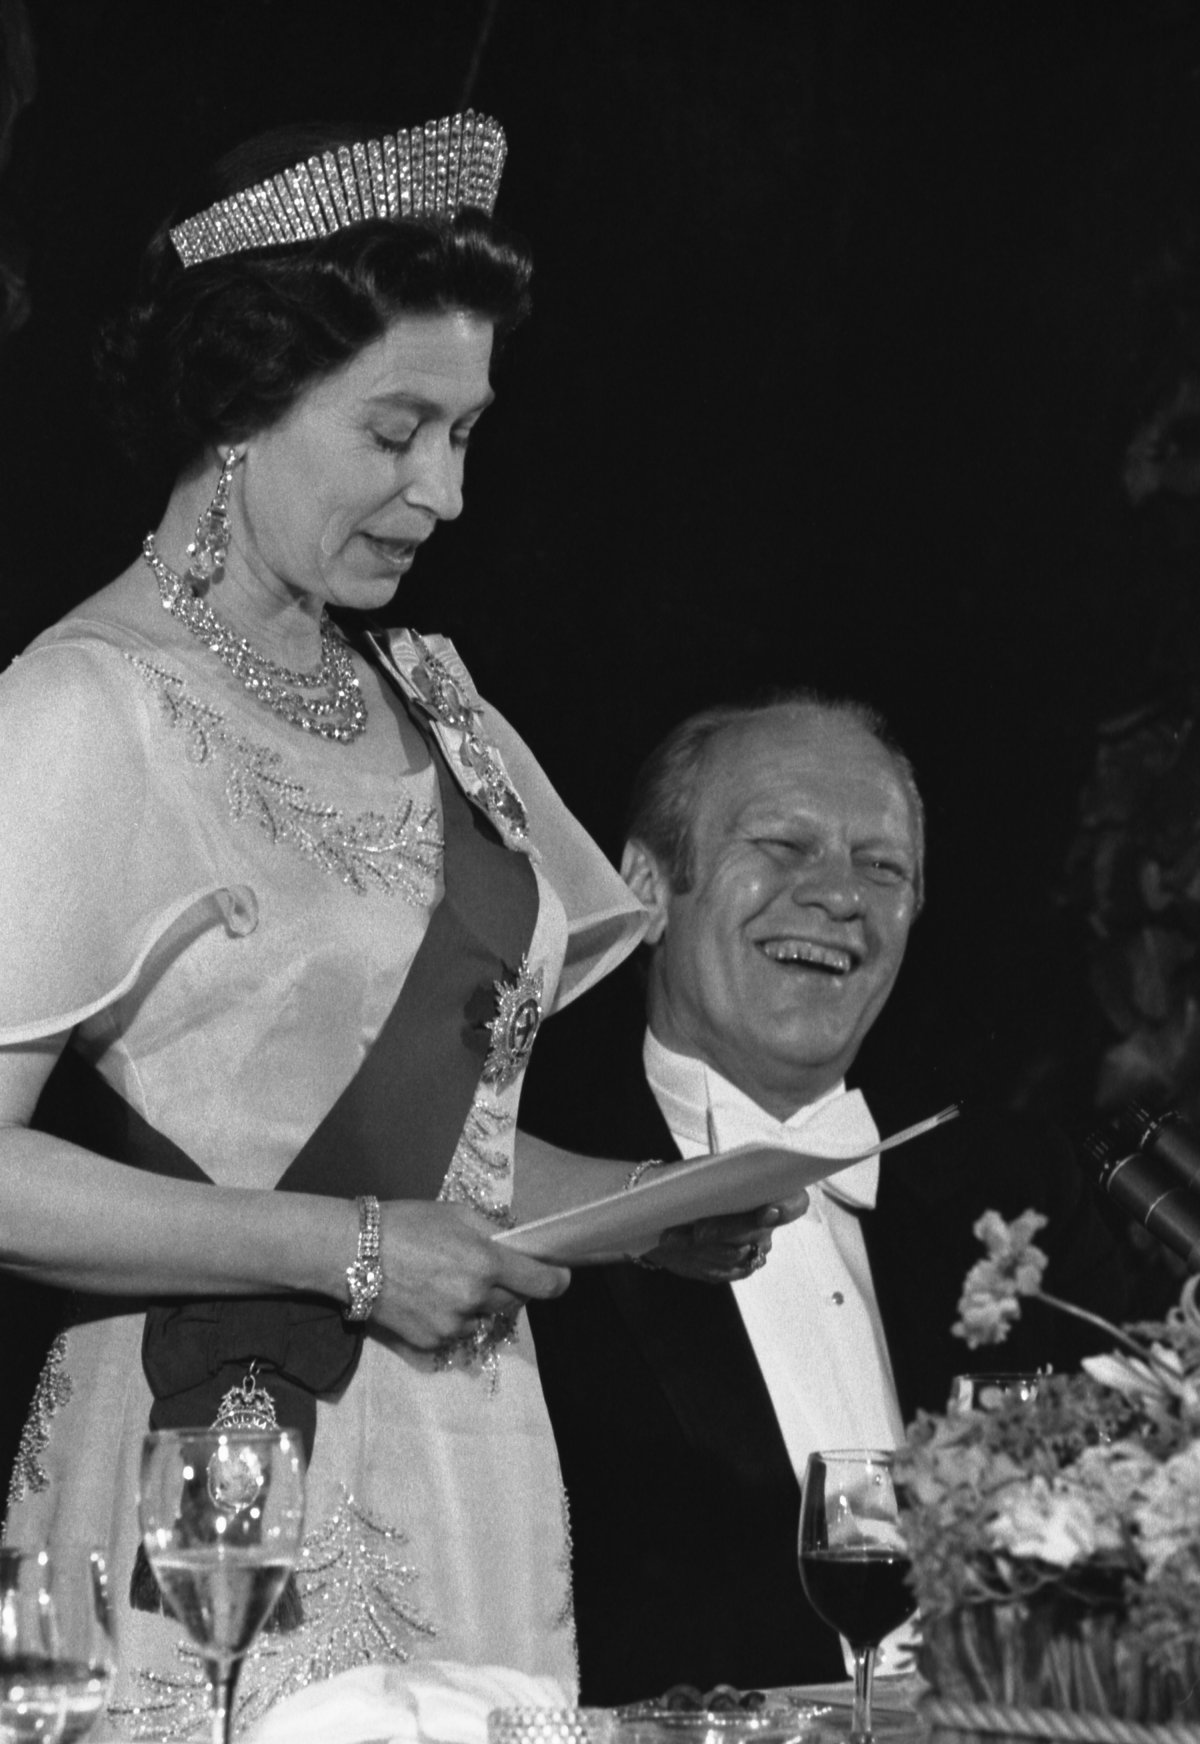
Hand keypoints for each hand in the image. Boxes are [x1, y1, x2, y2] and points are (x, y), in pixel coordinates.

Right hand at [372, 1201, 569, 1348]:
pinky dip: (454, 1320)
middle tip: (488, 1271)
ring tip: (450, 1283)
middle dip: (510, 1288)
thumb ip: (494, 1231)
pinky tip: (431, 1298)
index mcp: (485, 1263)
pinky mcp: (431, 1343)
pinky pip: (457, 1333)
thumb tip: (520, 1244)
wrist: (351, 1253)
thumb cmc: (406, 1224)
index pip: (542, 1283)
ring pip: (484, 1320)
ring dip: (480, 1306)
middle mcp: (474, 1299)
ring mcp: (452, 1325)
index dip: (557, 1280)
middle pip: (514, 1303)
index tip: (560, 1277)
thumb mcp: (455, 1214)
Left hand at [641, 1192, 807, 1283]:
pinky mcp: (734, 1269)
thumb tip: (715, 1189)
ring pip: (734, 1254)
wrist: (667, 1206)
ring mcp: (752, 1248)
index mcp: (768, 1189)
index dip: (787, 1209)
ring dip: (700, 1245)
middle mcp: (766, 1222)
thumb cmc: (687, 1182)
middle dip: (726, 1230)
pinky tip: (677, 1244)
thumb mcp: (699, 1172)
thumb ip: (716, 1179)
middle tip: (699, 1229)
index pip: (796, 1202)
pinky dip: (694, 1257)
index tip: (766, 1212)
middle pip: (757, 1232)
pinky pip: (720, 1270)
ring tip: (674, 1234)